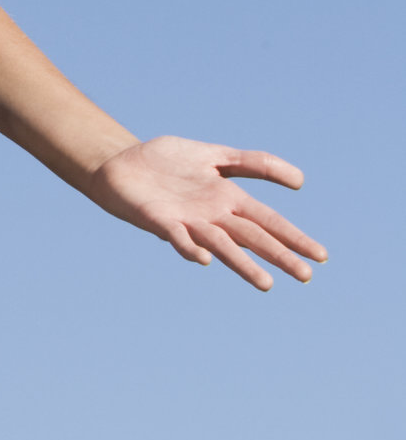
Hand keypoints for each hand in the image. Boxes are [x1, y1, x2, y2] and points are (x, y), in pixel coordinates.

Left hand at [86, 136, 324, 290]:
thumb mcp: (215, 156)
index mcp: (228, 200)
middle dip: (278, 255)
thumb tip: (301, 181)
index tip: (321, 257)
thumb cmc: (168, 162)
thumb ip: (254, 164)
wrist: (119, 162)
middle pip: (251, 236)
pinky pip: (177, 237)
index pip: (268, 221)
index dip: (293, 237)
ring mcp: (187, 220)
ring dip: (243, 264)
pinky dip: (191, 248)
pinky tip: (205, 258)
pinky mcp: (159, 220)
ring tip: (266, 284)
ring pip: (221, 245)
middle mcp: (212, 215)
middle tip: (305, 276)